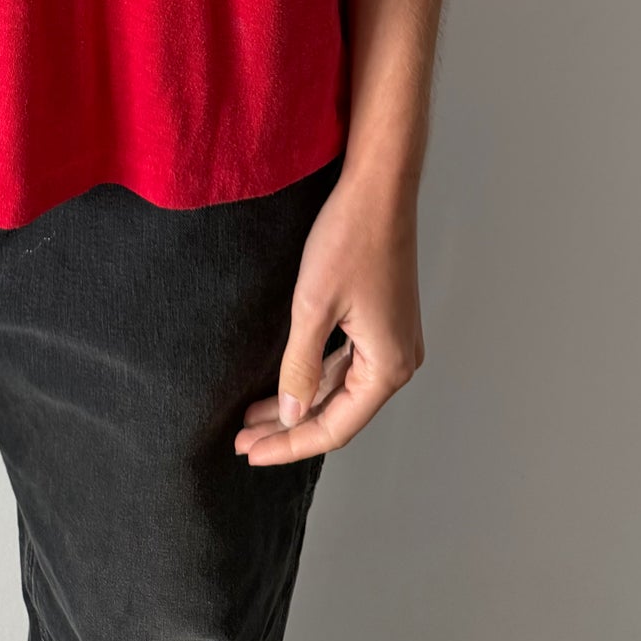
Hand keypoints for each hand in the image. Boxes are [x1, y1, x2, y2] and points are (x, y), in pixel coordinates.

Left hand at [234, 163, 424, 463]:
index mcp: (388, 366)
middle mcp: (397, 360)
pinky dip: (313, 376)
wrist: (378, 187)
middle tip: (243, 441)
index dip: (289, 444)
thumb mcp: (313, 306)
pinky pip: (345, 363)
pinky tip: (286, 383)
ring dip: (298, 403)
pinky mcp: (381, 319)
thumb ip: (300, 367)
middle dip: (289, 428)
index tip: (249, 453)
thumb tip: (291, 415)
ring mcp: (392, 340)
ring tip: (252, 417)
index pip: (334, 427)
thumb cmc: (350, 239)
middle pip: (338, 412)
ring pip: (339, 388)